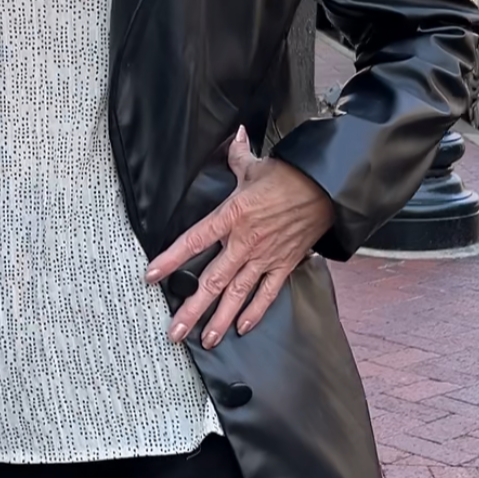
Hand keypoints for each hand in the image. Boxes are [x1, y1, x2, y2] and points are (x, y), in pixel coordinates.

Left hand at [145, 127, 332, 348]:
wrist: (327, 188)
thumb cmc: (290, 176)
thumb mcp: (255, 165)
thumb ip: (237, 156)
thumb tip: (234, 137)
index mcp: (231, 216)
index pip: (193, 240)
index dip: (171, 259)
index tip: (151, 276)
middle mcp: (244, 242)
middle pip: (211, 280)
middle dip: (192, 309)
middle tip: (175, 331)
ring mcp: (265, 257)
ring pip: (236, 294)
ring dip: (219, 320)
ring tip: (205, 340)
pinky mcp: (284, 264)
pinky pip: (267, 293)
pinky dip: (254, 312)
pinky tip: (241, 328)